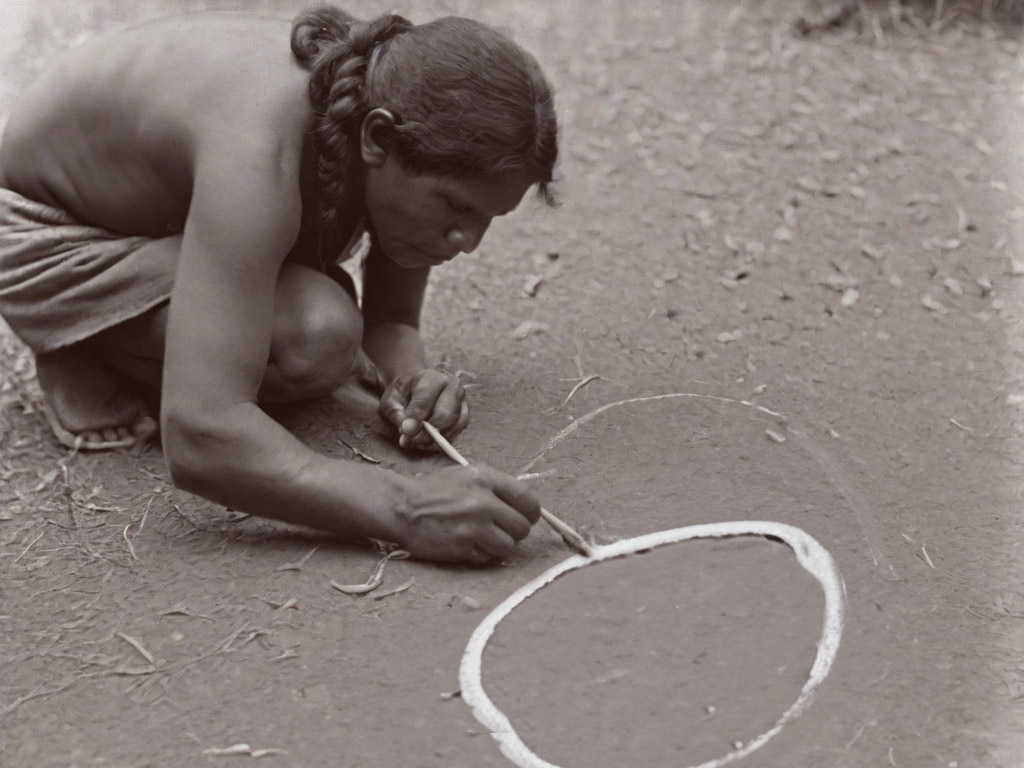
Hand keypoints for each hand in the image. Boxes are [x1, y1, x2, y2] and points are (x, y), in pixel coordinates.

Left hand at [379, 368, 468, 450]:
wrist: (415, 389)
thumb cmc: (402, 394)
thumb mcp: (391, 400)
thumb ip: (397, 413)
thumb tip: (408, 430)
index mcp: (432, 376)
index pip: (426, 399)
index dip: (415, 417)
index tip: (405, 431)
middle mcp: (452, 386)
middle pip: (445, 414)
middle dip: (426, 433)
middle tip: (409, 440)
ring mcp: (462, 401)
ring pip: (454, 426)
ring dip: (434, 438)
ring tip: (416, 438)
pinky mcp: (464, 416)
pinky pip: (456, 433)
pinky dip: (441, 440)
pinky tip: (427, 438)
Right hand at [394, 464, 540, 563]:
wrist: (402, 507)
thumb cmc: (436, 490)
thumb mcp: (467, 475)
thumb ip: (496, 487)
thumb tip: (525, 506)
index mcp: (486, 478)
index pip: (528, 499)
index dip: (531, 512)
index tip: (526, 516)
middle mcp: (482, 502)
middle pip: (522, 526)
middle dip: (515, 531)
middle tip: (501, 530)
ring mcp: (473, 526)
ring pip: (508, 546)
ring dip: (498, 545)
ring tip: (482, 537)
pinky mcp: (463, 547)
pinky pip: (487, 557)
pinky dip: (481, 554)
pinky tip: (467, 544)